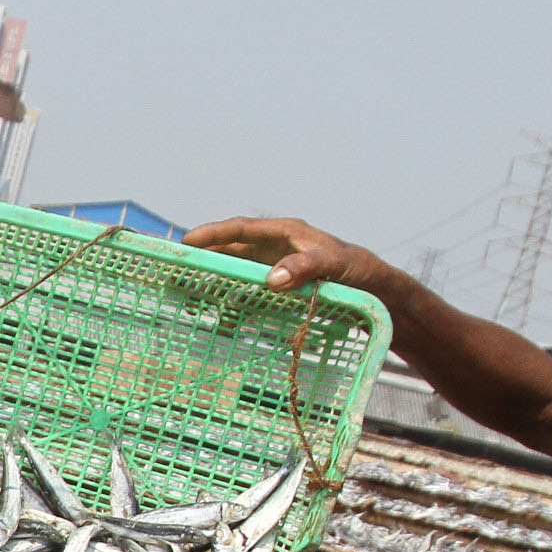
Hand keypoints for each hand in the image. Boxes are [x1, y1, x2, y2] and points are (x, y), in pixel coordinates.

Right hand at [183, 216, 389, 297]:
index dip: (212, 234)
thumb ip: (305, 268)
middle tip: (174, 270)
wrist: (377, 290)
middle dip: (202, 258)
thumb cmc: (359, 271)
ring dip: (212, 284)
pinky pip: (248, 294)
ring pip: (235, 272)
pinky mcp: (279, 289)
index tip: (187, 242)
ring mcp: (275, 268)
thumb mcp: (336, 266)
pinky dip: (233, 306)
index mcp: (284, 233)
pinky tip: (221, 322)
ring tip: (186, 298)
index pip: (240, 229)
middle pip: (230, 250)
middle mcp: (274, 248)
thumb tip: (270, 280)